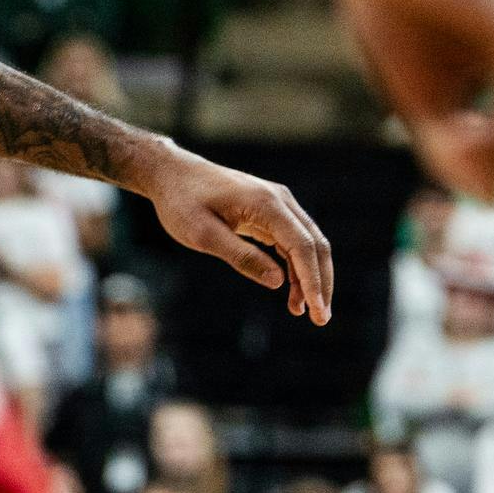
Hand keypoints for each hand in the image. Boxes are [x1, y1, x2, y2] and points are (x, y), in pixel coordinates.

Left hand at [135, 143, 332, 323]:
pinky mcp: (270, 212)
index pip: (302, 246)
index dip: (312, 281)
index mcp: (266, 204)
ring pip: (308, 244)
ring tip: (302, 311)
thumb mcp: (203, 235)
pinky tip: (290, 289)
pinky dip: (296, 266)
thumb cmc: (182, 202)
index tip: (316, 311)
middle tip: (320, 318)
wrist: (172, 173)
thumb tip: (278, 282)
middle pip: (315, 245)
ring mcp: (278, 204)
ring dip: (310, 277)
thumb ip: (241, 257)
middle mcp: (280, 200)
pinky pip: (293, 241)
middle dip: (321, 283)